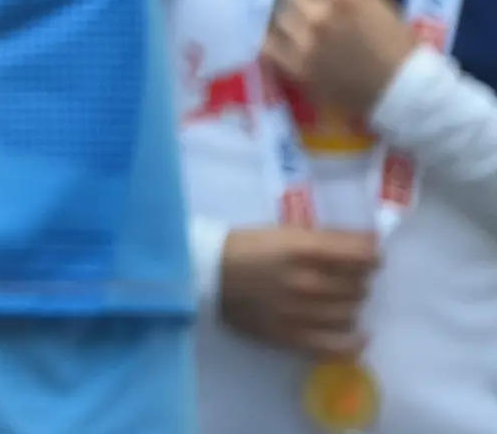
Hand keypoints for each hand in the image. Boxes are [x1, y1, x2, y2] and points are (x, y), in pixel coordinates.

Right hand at [216, 224, 378, 360]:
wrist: (206, 273)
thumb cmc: (246, 246)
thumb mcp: (285, 231)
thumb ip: (326, 239)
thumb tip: (369, 245)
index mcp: (303, 249)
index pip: (363, 257)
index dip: (372, 256)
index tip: (367, 257)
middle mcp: (307, 281)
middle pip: (360, 286)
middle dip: (357, 280)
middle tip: (343, 277)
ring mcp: (301, 313)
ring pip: (351, 313)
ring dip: (349, 304)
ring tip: (335, 299)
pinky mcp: (292, 337)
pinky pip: (339, 346)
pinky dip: (355, 342)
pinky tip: (357, 334)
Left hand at [264, 0, 417, 126]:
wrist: (405, 94)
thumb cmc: (399, 48)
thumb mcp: (382, 7)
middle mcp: (318, 16)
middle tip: (311, 3)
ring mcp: (303, 42)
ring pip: (278, 14)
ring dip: (290, 17)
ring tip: (303, 27)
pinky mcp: (295, 68)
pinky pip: (267, 44)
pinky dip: (272, 38)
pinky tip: (279, 37)